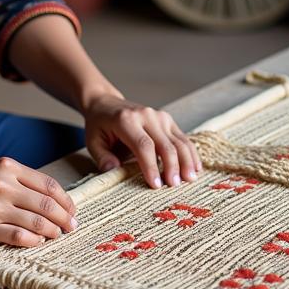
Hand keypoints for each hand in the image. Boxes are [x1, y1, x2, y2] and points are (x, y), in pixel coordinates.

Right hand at [0, 158, 77, 247]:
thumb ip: (20, 180)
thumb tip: (51, 198)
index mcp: (9, 167)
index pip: (49, 185)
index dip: (66, 201)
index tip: (72, 211)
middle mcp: (4, 184)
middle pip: (48, 204)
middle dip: (65, 219)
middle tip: (72, 228)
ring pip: (37, 222)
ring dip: (53, 232)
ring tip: (57, 236)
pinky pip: (18, 236)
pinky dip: (33, 241)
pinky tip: (39, 243)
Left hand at [83, 94, 203, 188]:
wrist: (106, 103)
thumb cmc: (99, 125)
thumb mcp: (92, 141)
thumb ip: (102, 158)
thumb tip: (113, 171)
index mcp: (126, 120)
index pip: (143, 145)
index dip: (151, 166)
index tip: (156, 185)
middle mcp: (145, 115)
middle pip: (165, 144)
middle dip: (172, 166)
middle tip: (175, 186)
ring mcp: (159, 116)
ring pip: (178, 140)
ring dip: (186, 161)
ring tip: (190, 180)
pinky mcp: (167, 119)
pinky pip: (182, 137)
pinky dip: (190, 153)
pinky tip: (195, 168)